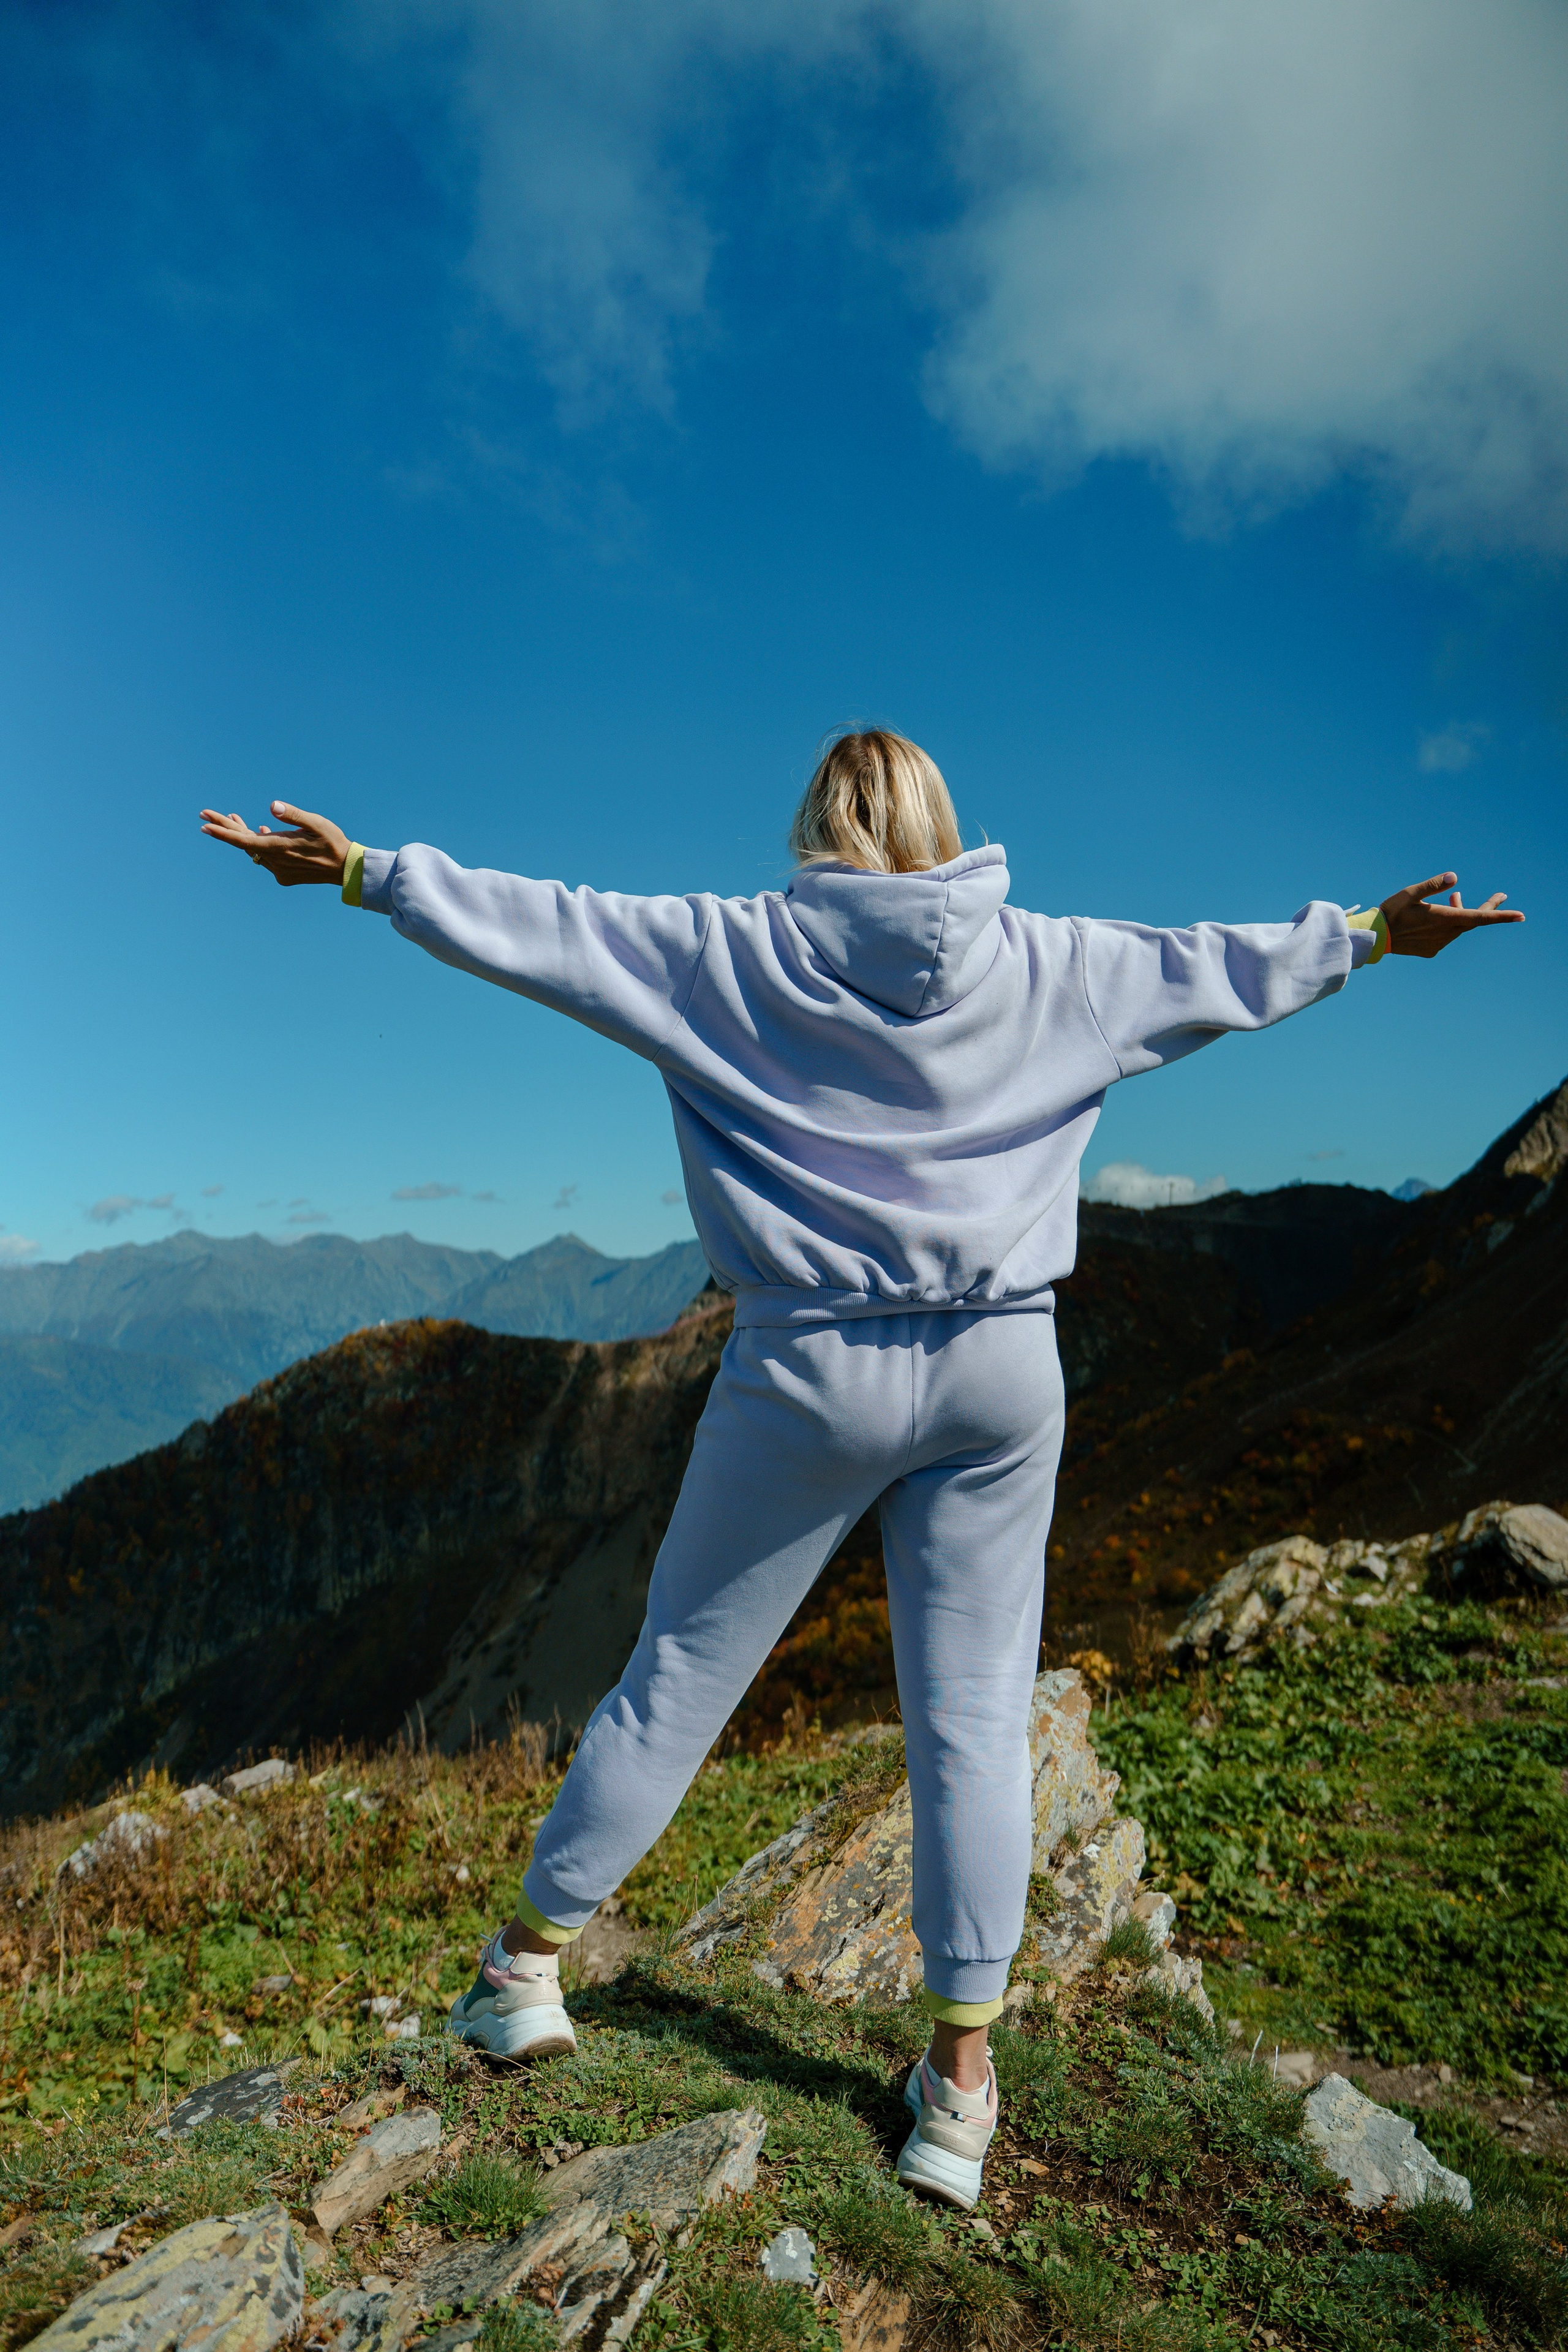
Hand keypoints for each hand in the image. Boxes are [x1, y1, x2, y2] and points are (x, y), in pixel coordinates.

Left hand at [199, 801, 349, 887]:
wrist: (346, 870)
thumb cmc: (333, 842)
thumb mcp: (317, 823)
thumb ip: (294, 814)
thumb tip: (272, 807)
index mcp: (280, 848)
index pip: (243, 840)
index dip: (222, 832)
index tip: (204, 824)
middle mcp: (275, 861)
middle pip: (243, 843)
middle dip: (225, 828)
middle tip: (205, 815)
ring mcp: (279, 870)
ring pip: (254, 850)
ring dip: (244, 834)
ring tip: (234, 817)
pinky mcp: (284, 875)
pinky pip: (265, 858)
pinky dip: (259, 844)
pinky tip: (262, 832)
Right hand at [1379, 872, 1524, 958]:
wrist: (1375, 938)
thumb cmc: (1392, 912)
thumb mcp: (1411, 893)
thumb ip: (1432, 885)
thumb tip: (1454, 877)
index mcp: (1445, 919)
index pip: (1479, 917)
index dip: (1501, 916)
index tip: (1521, 916)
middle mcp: (1446, 934)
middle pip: (1474, 920)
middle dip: (1487, 908)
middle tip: (1501, 896)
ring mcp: (1439, 944)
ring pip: (1459, 927)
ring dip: (1460, 912)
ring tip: (1455, 897)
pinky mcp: (1431, 950)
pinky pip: (1446, 936)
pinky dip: (1448, 923)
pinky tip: (1438, 915)